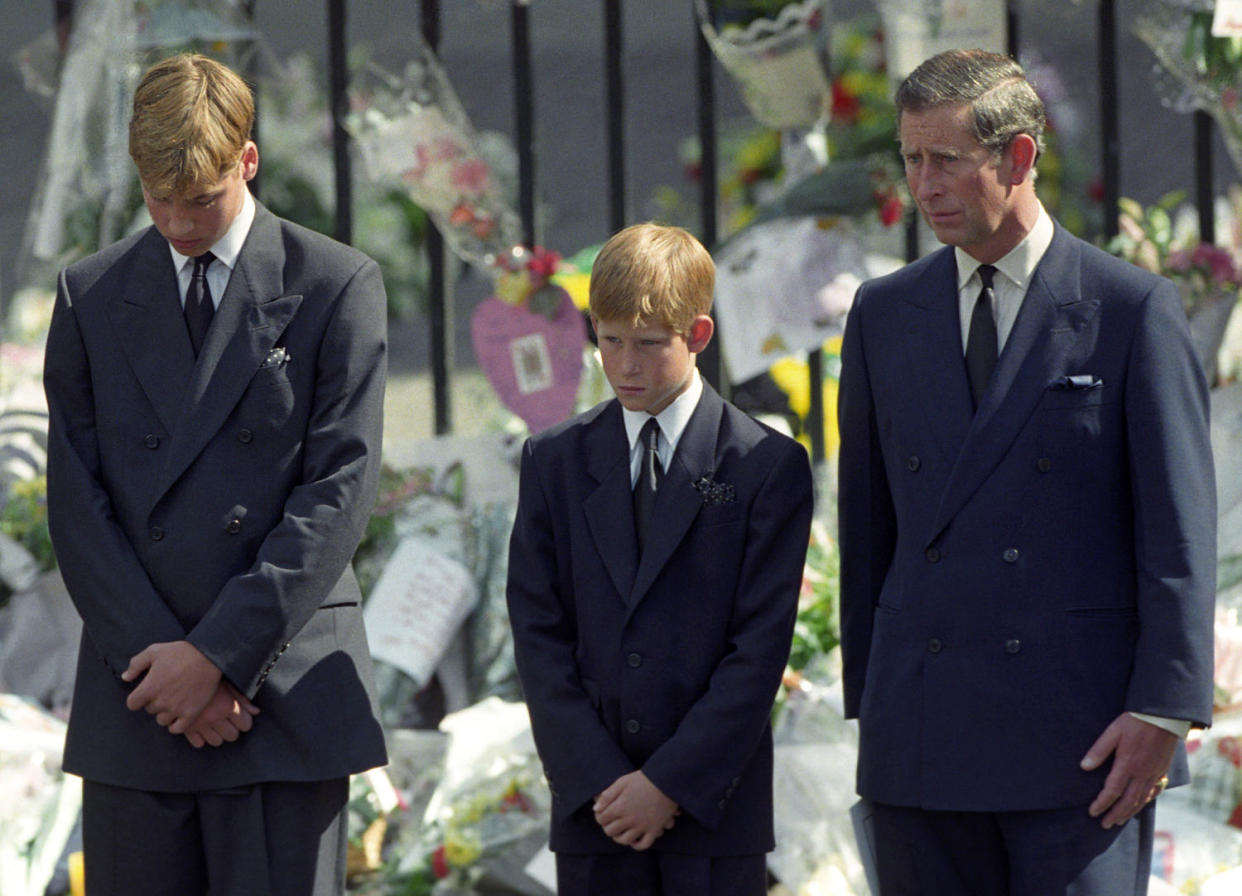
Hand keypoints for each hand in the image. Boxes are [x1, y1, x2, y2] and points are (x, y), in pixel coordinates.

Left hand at [123, 641, 221, 734]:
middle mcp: (160, 702)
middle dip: (154, 702)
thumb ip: (136, 664)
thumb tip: (125, 678)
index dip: (137, 698)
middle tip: (166, 690)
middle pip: (149, 710)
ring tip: (174, 701)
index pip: (132, 704)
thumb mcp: (154, 651)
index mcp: (149, 688)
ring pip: (162, 720)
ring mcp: (176, 709)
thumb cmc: (180, 652)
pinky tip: (179, 715)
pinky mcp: (190, 714)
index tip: (146, 692)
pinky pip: (177, 729)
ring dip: (165, 712)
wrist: (209, 657)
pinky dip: (176, 724)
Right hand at [183, 682, 260, 747]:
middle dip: (232, 729)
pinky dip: (201, 738)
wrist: (181, 675)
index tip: (240, 716)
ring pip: (216, 742)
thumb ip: (243, 699)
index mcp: (227, 706)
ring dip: (217, 735)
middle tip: (227, 720)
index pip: (246, 725)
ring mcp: (199, 725)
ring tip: (215, 724)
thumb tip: (256, 712)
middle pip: (233, 736)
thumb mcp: (228, 684)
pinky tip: (201, 728)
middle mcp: (214, 718)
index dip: (245, 721)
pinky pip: (198, 744)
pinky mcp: (185, 729)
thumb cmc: (208, 677)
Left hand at [593, 770, 678, 850]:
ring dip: (619, 837)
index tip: (602, 813)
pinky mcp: (654, 829)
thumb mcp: (622, 782)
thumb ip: (607, 795)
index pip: (601, 819)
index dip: (599, 816)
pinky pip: (643, 844)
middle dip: (607, 827)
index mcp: (620, 807)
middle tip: (610, 822)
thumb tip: (596, 809)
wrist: (666, 781)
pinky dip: (636, 845)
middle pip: (610, 831)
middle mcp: (630, 819)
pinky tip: (633, 840)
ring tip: (619, 831)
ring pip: (625, 840)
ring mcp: (642, 826)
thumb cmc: (643, 779)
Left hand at [1081, 713, 1177, 828]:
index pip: (1112, 791)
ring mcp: (1154, 774)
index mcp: (1127, 765)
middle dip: (1115, 814)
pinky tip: (1139, 805)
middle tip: (1104, 824)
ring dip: (1129, 812)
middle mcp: (1141, 774)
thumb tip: (1084, 767)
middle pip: (1127, 801)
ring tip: (1119, 820)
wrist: (1164, 718)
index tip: (1092, 812)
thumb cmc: (1135, 722)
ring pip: (1141, 799)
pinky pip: (1154, 792)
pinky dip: (1145, 802)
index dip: (1101, 804)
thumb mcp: (1112, 732)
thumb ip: (1098, 750)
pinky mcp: (1162, 771)